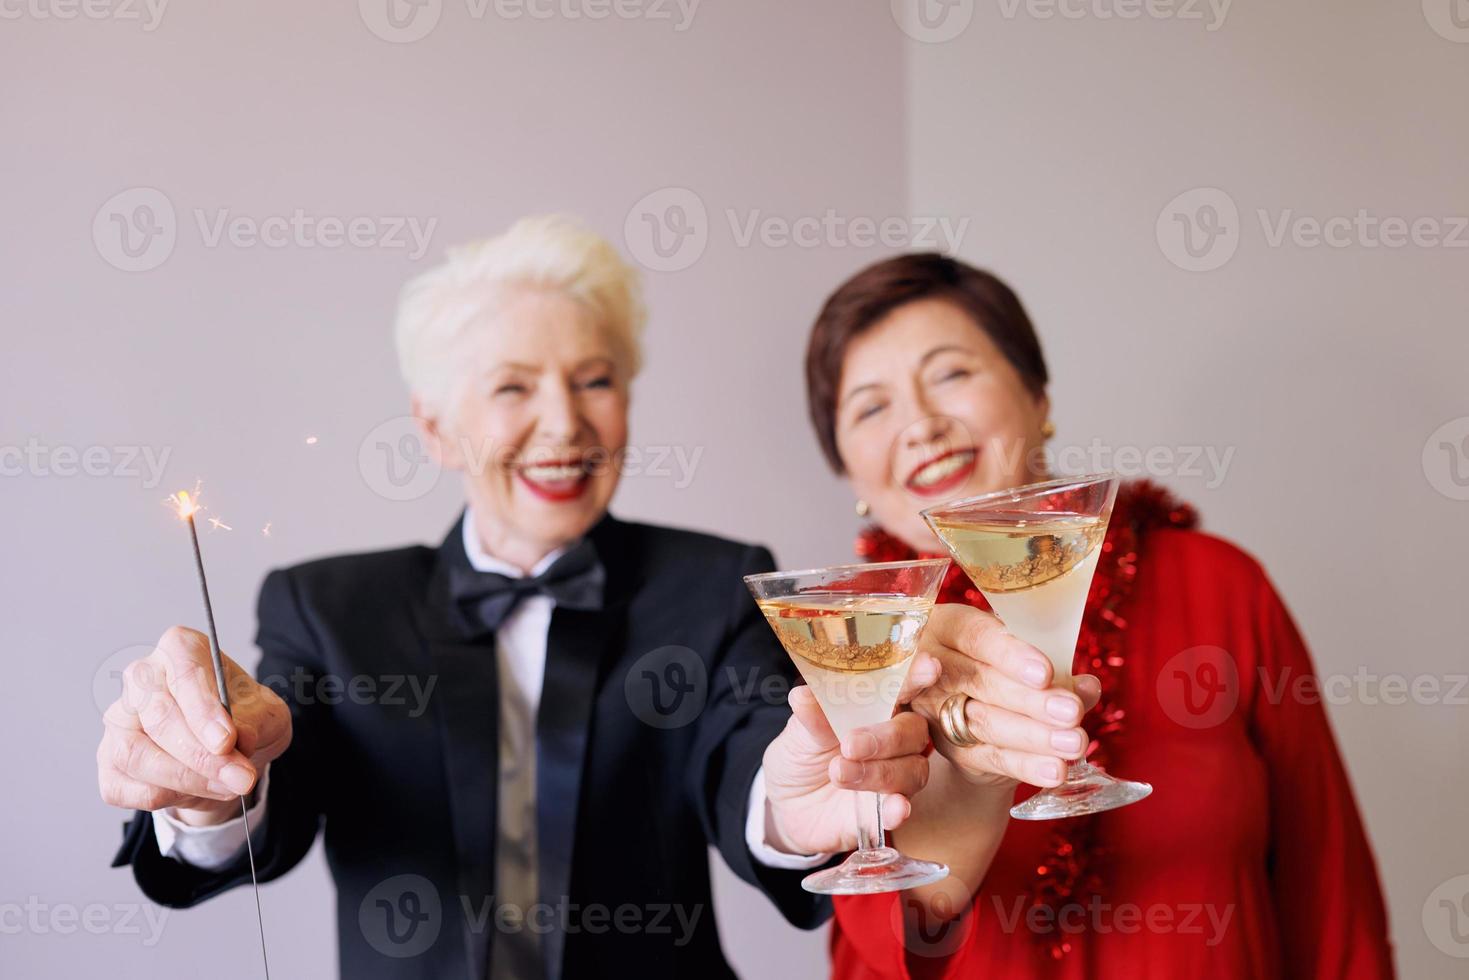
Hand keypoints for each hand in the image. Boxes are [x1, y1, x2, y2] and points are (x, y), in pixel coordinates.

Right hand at [97, 626, 291, 825]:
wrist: (228, 752)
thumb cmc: (243, 718)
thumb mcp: (267, 714)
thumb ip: (257, 721)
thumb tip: (240, 737)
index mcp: (181, 649)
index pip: (185, 673)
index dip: (203, 710)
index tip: (226, 742)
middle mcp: (141, 677)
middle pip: (159, 717)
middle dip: (202, 756)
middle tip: (242, 778)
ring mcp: (119, 720)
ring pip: (137, 755)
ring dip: (188, 780)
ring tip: (230, 785)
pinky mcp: (108, 761)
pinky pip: (126, 787)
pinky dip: (168, 797)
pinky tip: (198, 790)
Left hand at [760, 653, 940, 855]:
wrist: (784, 803)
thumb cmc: (801, 754)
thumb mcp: (799, 732)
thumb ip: (810, 716)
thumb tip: (804, 694)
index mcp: (876, 709)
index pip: (903, 688)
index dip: (917, 678)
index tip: (927, 667)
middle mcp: (893, 741)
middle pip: (914, 732)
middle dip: (888, 737)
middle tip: (850, 744)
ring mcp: (893, 777)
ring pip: (912, 771)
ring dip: (879, 772)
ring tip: (838, 772)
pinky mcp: (885, 813)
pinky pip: (901, 812)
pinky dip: (899, 809)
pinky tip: (895, 808)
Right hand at [907, 604, 1101, 790]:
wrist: (970, 706)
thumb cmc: (1001, 665)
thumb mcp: (1023, 656)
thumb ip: (1055, 670)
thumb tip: (1088, 687)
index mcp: (948, 626)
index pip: (976, 636)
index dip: (1010, 655)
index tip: (1045, 673)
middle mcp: (931, 664)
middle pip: (979, 681)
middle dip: (1030, 700)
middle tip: (1072, 712)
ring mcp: (933, 708)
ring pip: (984, 722)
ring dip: (1034, 735)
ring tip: (1074, 743)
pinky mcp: (948, 747)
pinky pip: (988, 757)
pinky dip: (1025, 765)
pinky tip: (1055, 770)